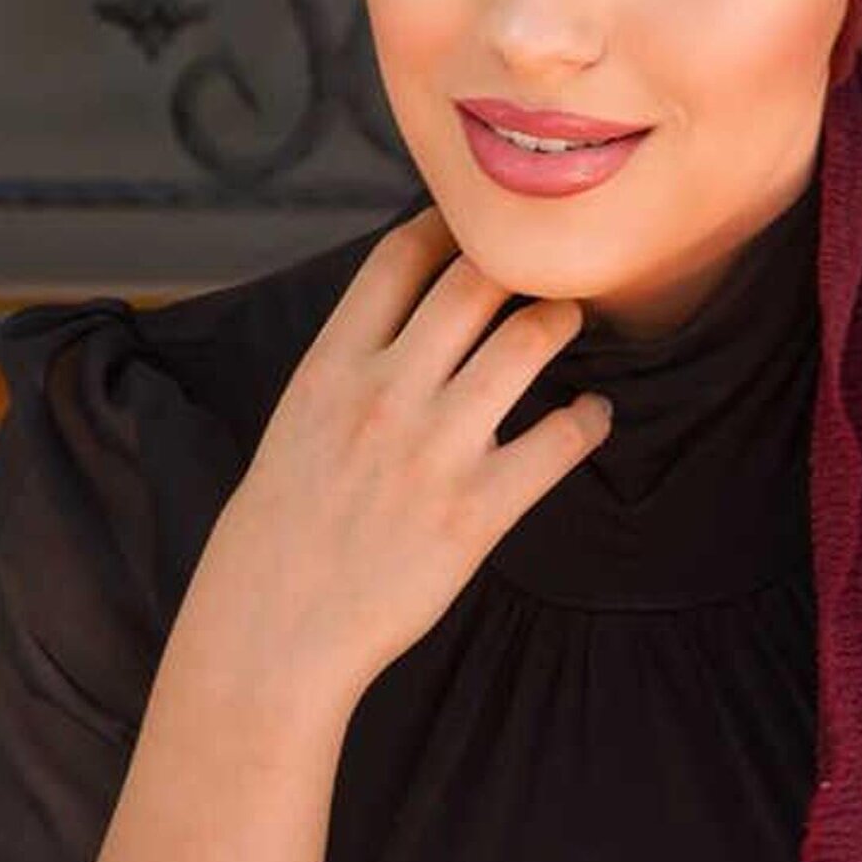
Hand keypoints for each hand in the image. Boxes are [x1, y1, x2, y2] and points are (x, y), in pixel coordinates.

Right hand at [178, 203, 610, 713]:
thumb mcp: (297, 422)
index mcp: (331, 367)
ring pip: (528, 341)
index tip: (479, 226)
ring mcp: (435, 451)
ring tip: (571, 323)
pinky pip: (561, 441)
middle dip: (522, 262)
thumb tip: (412, 313)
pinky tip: (591, 416)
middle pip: (477, 279)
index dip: (450, 226)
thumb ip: (354, 365)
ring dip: (563, 321)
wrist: (271, 635)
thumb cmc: (280, 530)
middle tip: (548, 267)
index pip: (401, 258)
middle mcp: (386, 394)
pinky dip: (589, 419)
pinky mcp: (477, 512)